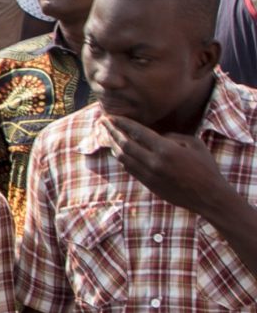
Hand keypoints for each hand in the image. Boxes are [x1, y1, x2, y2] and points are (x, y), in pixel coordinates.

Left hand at [102, 113, 238, 218]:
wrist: (208, 196)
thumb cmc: (205, 167)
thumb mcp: (194, 144)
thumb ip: (172, 136)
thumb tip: (156, 135)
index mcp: (166, 149)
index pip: (137, 132)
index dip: (123, 123)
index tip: (112, 116)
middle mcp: (154, 162)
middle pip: (124, 144)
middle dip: (112, 131)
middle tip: (102, 121)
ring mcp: (149, 175)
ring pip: (123, 157)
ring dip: (113, 144)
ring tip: (107, 134)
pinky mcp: (148, 184)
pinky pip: (129, 168)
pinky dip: (121, 157)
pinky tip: (118, 151)